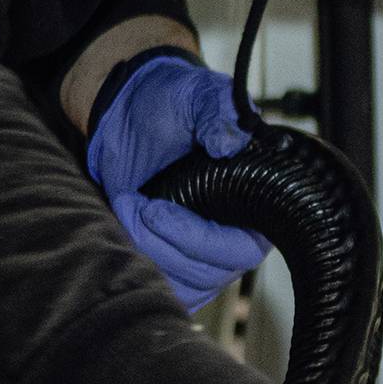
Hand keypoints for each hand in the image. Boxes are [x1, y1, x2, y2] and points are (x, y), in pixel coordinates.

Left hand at [86, 51, 269, 311]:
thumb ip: (219, 113)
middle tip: (135, 205)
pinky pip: (161, 287)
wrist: (131, 114)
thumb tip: (228, 143)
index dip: (200, 239)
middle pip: (207, 275)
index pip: (242, 249)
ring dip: (145, 250)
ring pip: (180, 286)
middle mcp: (235, 237)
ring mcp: (203, 255)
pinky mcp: (172, 262)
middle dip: (163, 243)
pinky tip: (124, 223)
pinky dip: (136, 264)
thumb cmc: (174, 104)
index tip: (158, 210)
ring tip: (126, 205)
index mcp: (258, 205)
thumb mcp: (200, 96)